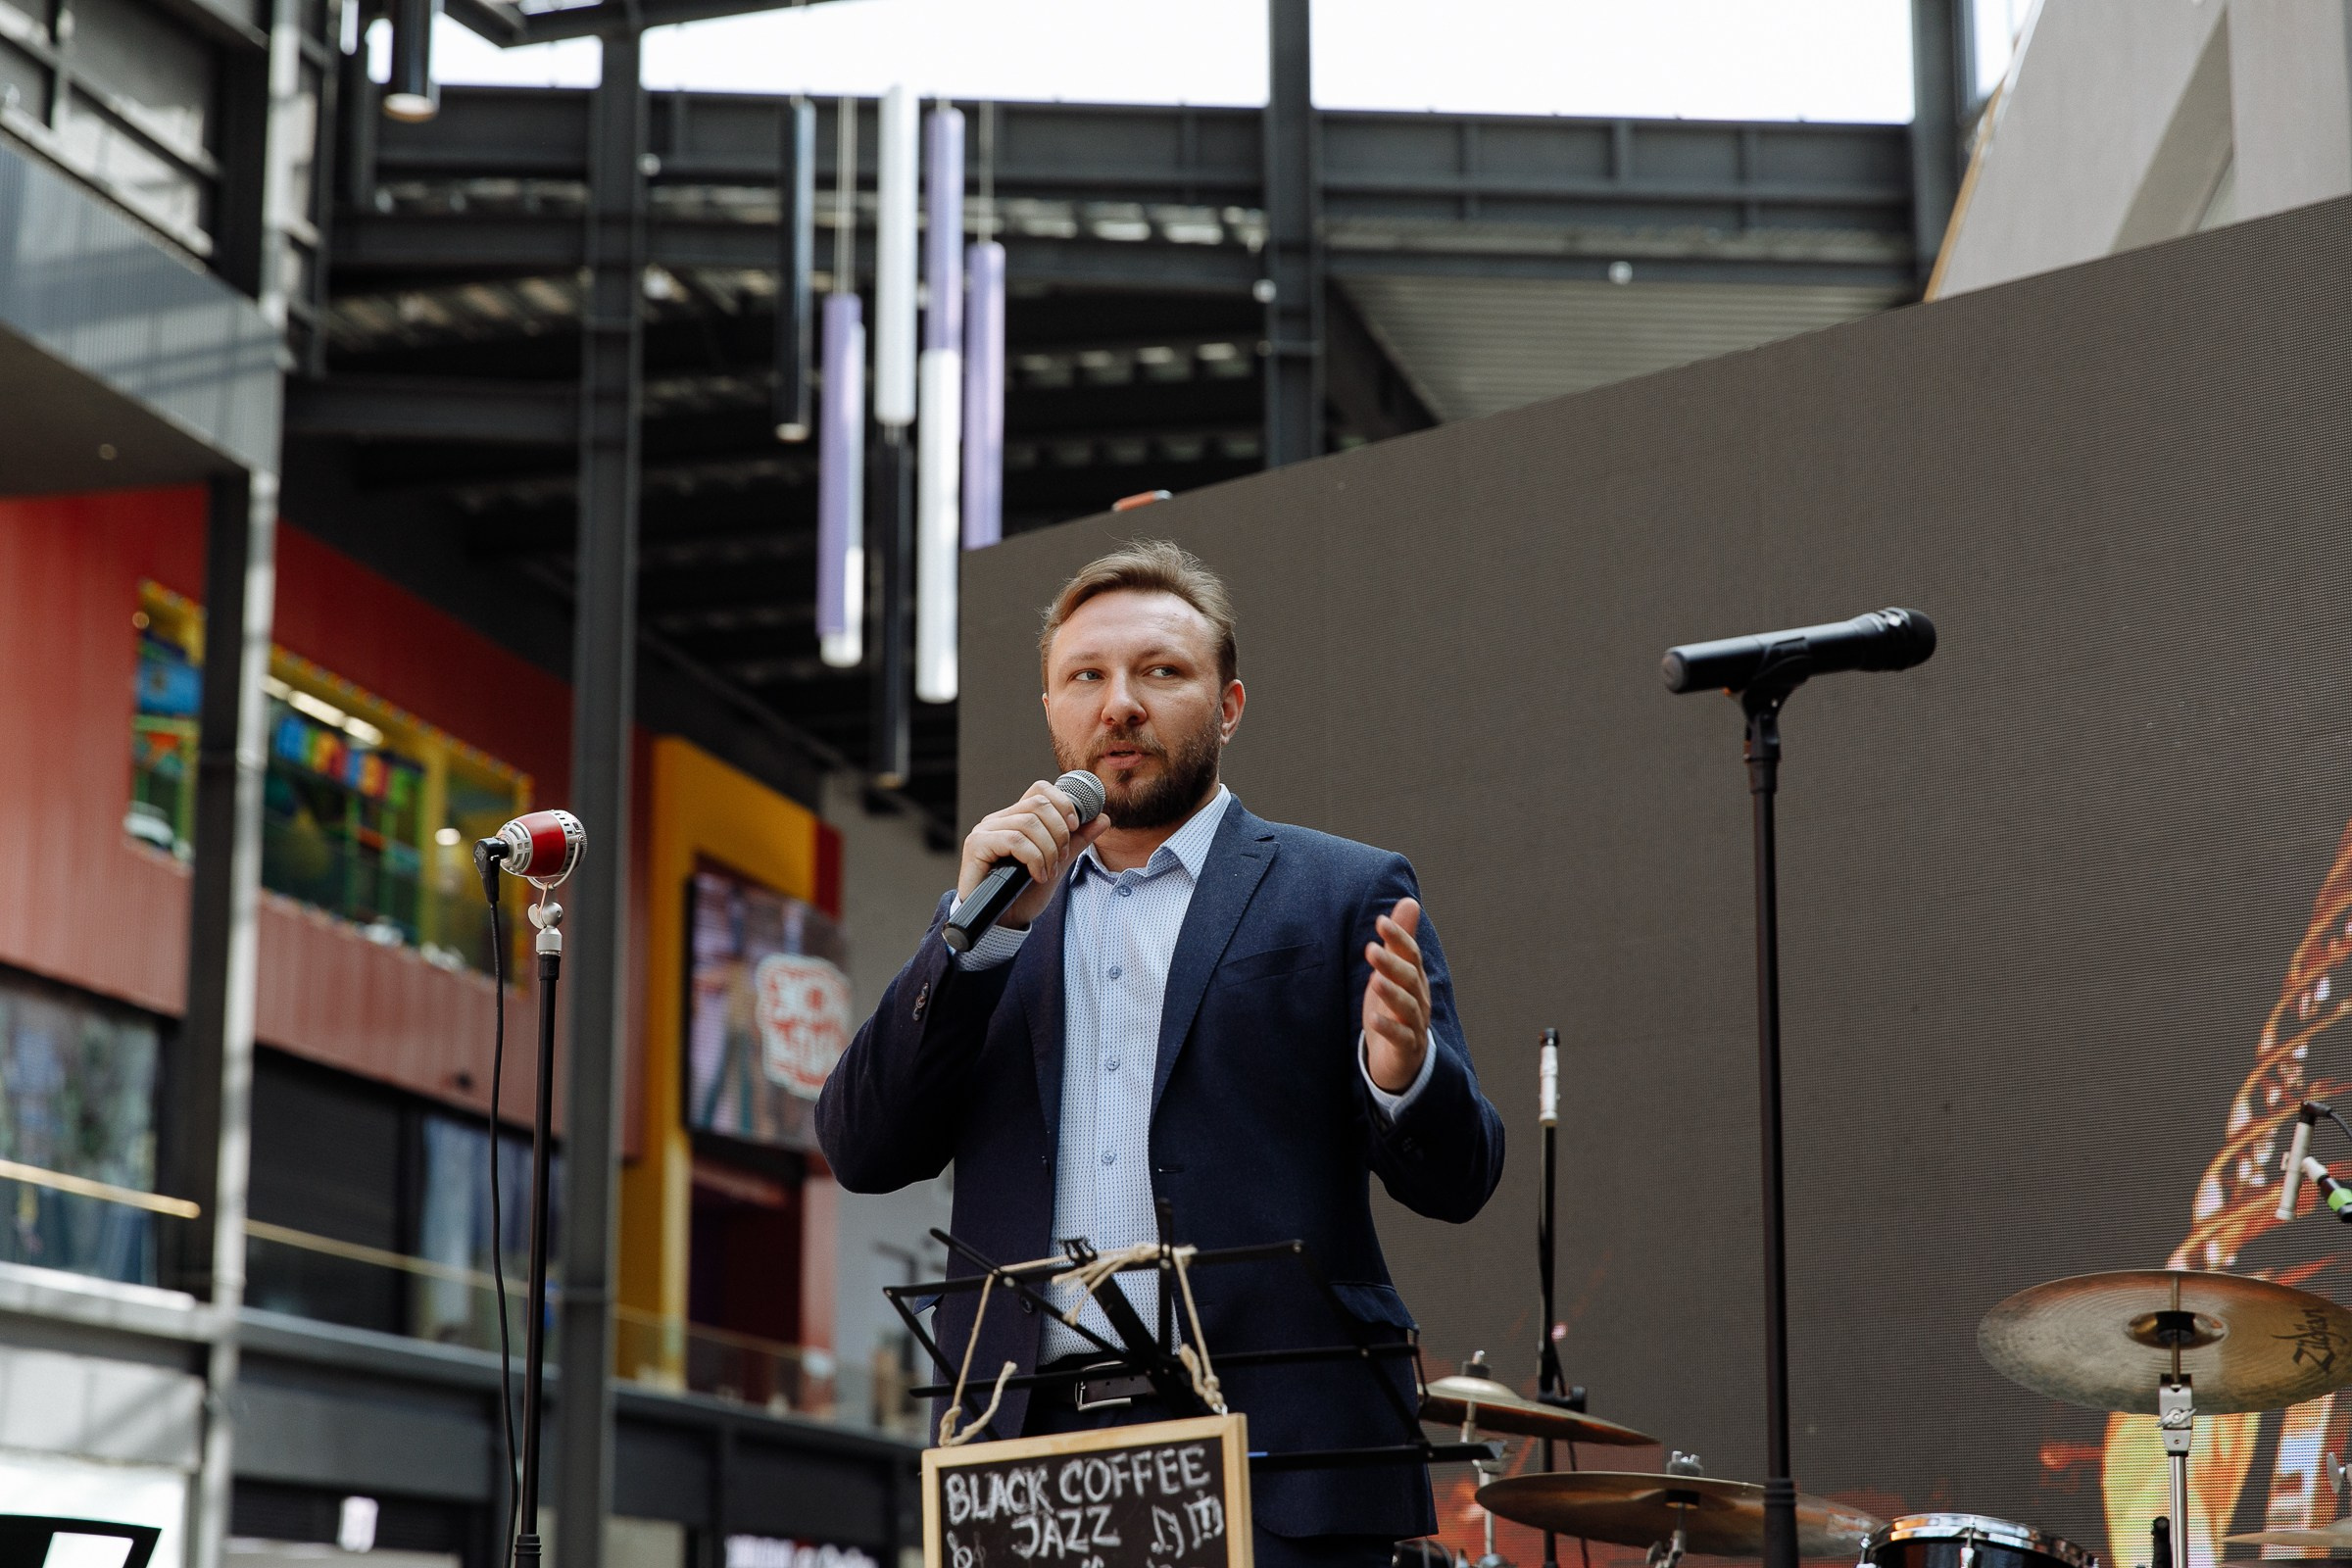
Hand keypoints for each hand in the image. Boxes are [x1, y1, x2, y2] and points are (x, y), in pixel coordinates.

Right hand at [957, 779, 1109, 931]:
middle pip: (1039, 804)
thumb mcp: (1057, 864)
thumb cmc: (1023, 895)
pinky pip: (1014, 840)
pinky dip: (1034, 858)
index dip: (1063, 803)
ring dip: (1048, 850)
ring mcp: (985, 830)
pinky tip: (1036, 876)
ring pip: (1029, 823)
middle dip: (1060, 833)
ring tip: (1048, 872)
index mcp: (1016, 818)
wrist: (1002, 924)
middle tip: (1061, 858)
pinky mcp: (976, 845)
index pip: (1041, 790)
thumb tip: (1103, 818)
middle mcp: (999, 819)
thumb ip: (1077, 841)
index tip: (1075, 827)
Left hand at [1362, 898, 1431, 1093]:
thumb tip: (1409, 900)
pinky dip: (1389, 1029)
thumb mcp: (1395, 971)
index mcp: (1416, 979)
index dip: (1399, 938)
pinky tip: (1373, 1020)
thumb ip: (1400, 940)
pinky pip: (1400, 1037)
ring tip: (1374, 980)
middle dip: (1391, 963)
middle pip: (1409, 979)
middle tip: (1370, 949)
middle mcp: (1419, 1000)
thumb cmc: (1395, 1008)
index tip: (1380, 922)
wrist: (1401, 1058)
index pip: (1411, 955)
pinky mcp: (1406, 1048)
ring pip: (1407, 1007)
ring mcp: (1414, 1025)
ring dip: (1391, 993)